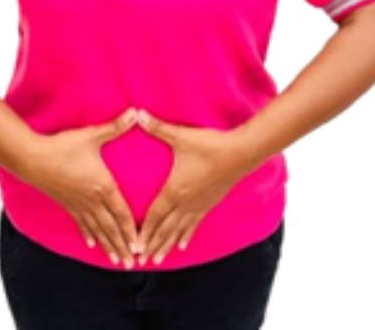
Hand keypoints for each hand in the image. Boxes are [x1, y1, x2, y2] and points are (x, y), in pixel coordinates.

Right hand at [21, 107, 138, 268]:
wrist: (33, 158)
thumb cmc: (64, 146)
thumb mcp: (92, 135)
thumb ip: (115, 126)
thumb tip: (136, 112)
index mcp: (102, 186)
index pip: (121, 212)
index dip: (132, 230)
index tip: (140, 246)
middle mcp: (92, 200)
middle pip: (111, 227)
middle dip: (123, 245)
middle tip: (133, 263)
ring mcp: (78, 204)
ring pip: (97, 230)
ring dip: (108, 246)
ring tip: (117, 261)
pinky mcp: (67, 203)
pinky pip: (81, 223)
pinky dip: (89, 234)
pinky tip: (92, 244)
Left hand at [135, 109, 247, 265]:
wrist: (240, 153)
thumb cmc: (209, 145)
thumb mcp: (181, 136)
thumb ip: (157, 127)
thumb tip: (137, 113)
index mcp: (175, 189)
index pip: (155, 215)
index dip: (143, 231)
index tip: (134, 245)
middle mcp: (185, 202)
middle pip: (165, 228)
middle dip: (151, 244)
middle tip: (139, 260)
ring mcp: (199, 205)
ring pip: (179, 231)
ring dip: (166, 245)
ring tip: (157, 260)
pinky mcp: (209, 203)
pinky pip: (194, 224)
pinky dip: (186, 236)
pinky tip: (182, 245)